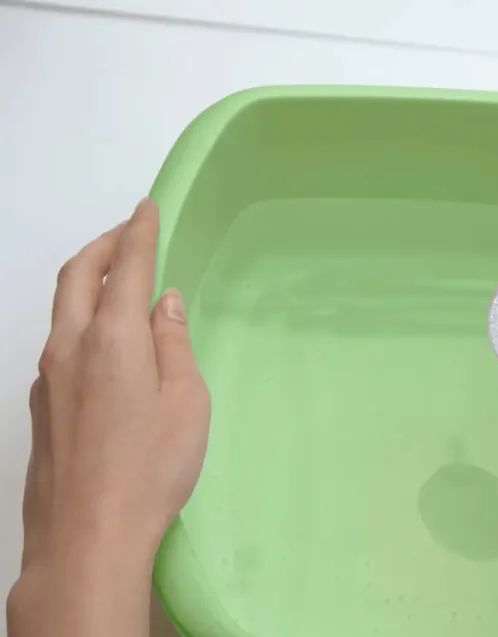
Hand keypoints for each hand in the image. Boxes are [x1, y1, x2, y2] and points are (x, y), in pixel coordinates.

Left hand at [8, 199, 209, 636]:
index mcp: (111, 338)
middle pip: (77, 275)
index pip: (125, 267)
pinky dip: (80, 318)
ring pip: (61, 307)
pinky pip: (58, 340)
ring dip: (87, 279)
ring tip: (118, 281)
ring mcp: (47, 377)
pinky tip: (105, 341)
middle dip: (104, 245)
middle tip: (129, 232)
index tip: (147, 207)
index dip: (138, 232)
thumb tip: (164, 303)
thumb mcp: (186, 401)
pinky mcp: (40, 406)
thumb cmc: (151, 468)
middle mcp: (69, 347)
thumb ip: (174, 344)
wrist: (87, 535)